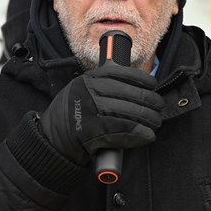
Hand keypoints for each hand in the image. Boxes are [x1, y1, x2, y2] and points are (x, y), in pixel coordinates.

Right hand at [38, 62, 163, 164]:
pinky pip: (123, 130)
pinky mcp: (94, 131)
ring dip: (148, 119)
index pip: (123, 73)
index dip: (142, 79)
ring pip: (130, 112)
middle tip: (158, 107)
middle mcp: (90, 91)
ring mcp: (91, 110)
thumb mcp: (81, 88)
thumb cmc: (71, 113)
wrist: (52, 137)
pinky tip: (148, 135)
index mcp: (90, 79)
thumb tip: (135, 86)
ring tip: (155, 122)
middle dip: (150, 102)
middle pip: (131, 94)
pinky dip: (139, 134)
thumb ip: (102, 84)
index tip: (152, 84)